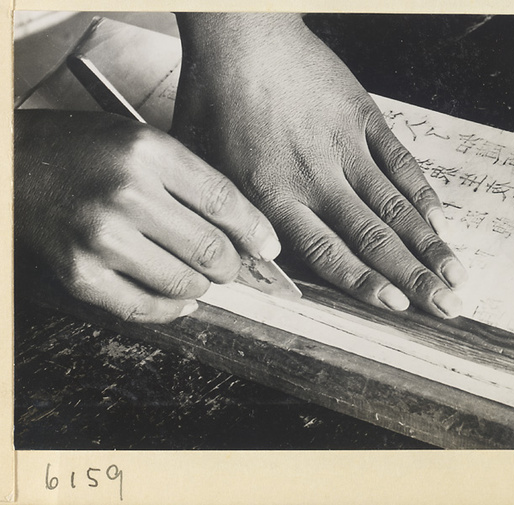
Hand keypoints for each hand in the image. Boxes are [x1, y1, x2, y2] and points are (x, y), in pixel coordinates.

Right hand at [14, 110, 279, 322]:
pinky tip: (179, 300)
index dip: (256, 231)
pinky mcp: (80, 275)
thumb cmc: (81, 153)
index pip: (224, 202)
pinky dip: (172, 310)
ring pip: (185, 284)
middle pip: (210, 249)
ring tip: (199, 277)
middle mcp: (126, 195)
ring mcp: (101, 239)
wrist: (13, 169)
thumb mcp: (142, 145)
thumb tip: (242, 230)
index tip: (268, 247)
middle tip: (233, 266)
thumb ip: (192, 183)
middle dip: (233, 266)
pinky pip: (145, 309)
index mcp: (148, 153)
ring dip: (203, 287)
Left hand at [172, 14, 466, 317]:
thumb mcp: (204, 167)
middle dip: (415, 277)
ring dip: (430, 244)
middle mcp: (316, 178)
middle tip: (449, 305)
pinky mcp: (363, 117)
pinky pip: (401, 161)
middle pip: (373, 237)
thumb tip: (248, 263)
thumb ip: (230, 217)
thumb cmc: (215, 100)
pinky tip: (442, 220)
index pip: (329, 253)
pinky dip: (423, 193)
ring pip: (395, 205)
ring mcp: (345, 146)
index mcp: (274, 195)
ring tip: (458, 275)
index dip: (367, 284)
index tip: (398, 307)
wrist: (241, 36)